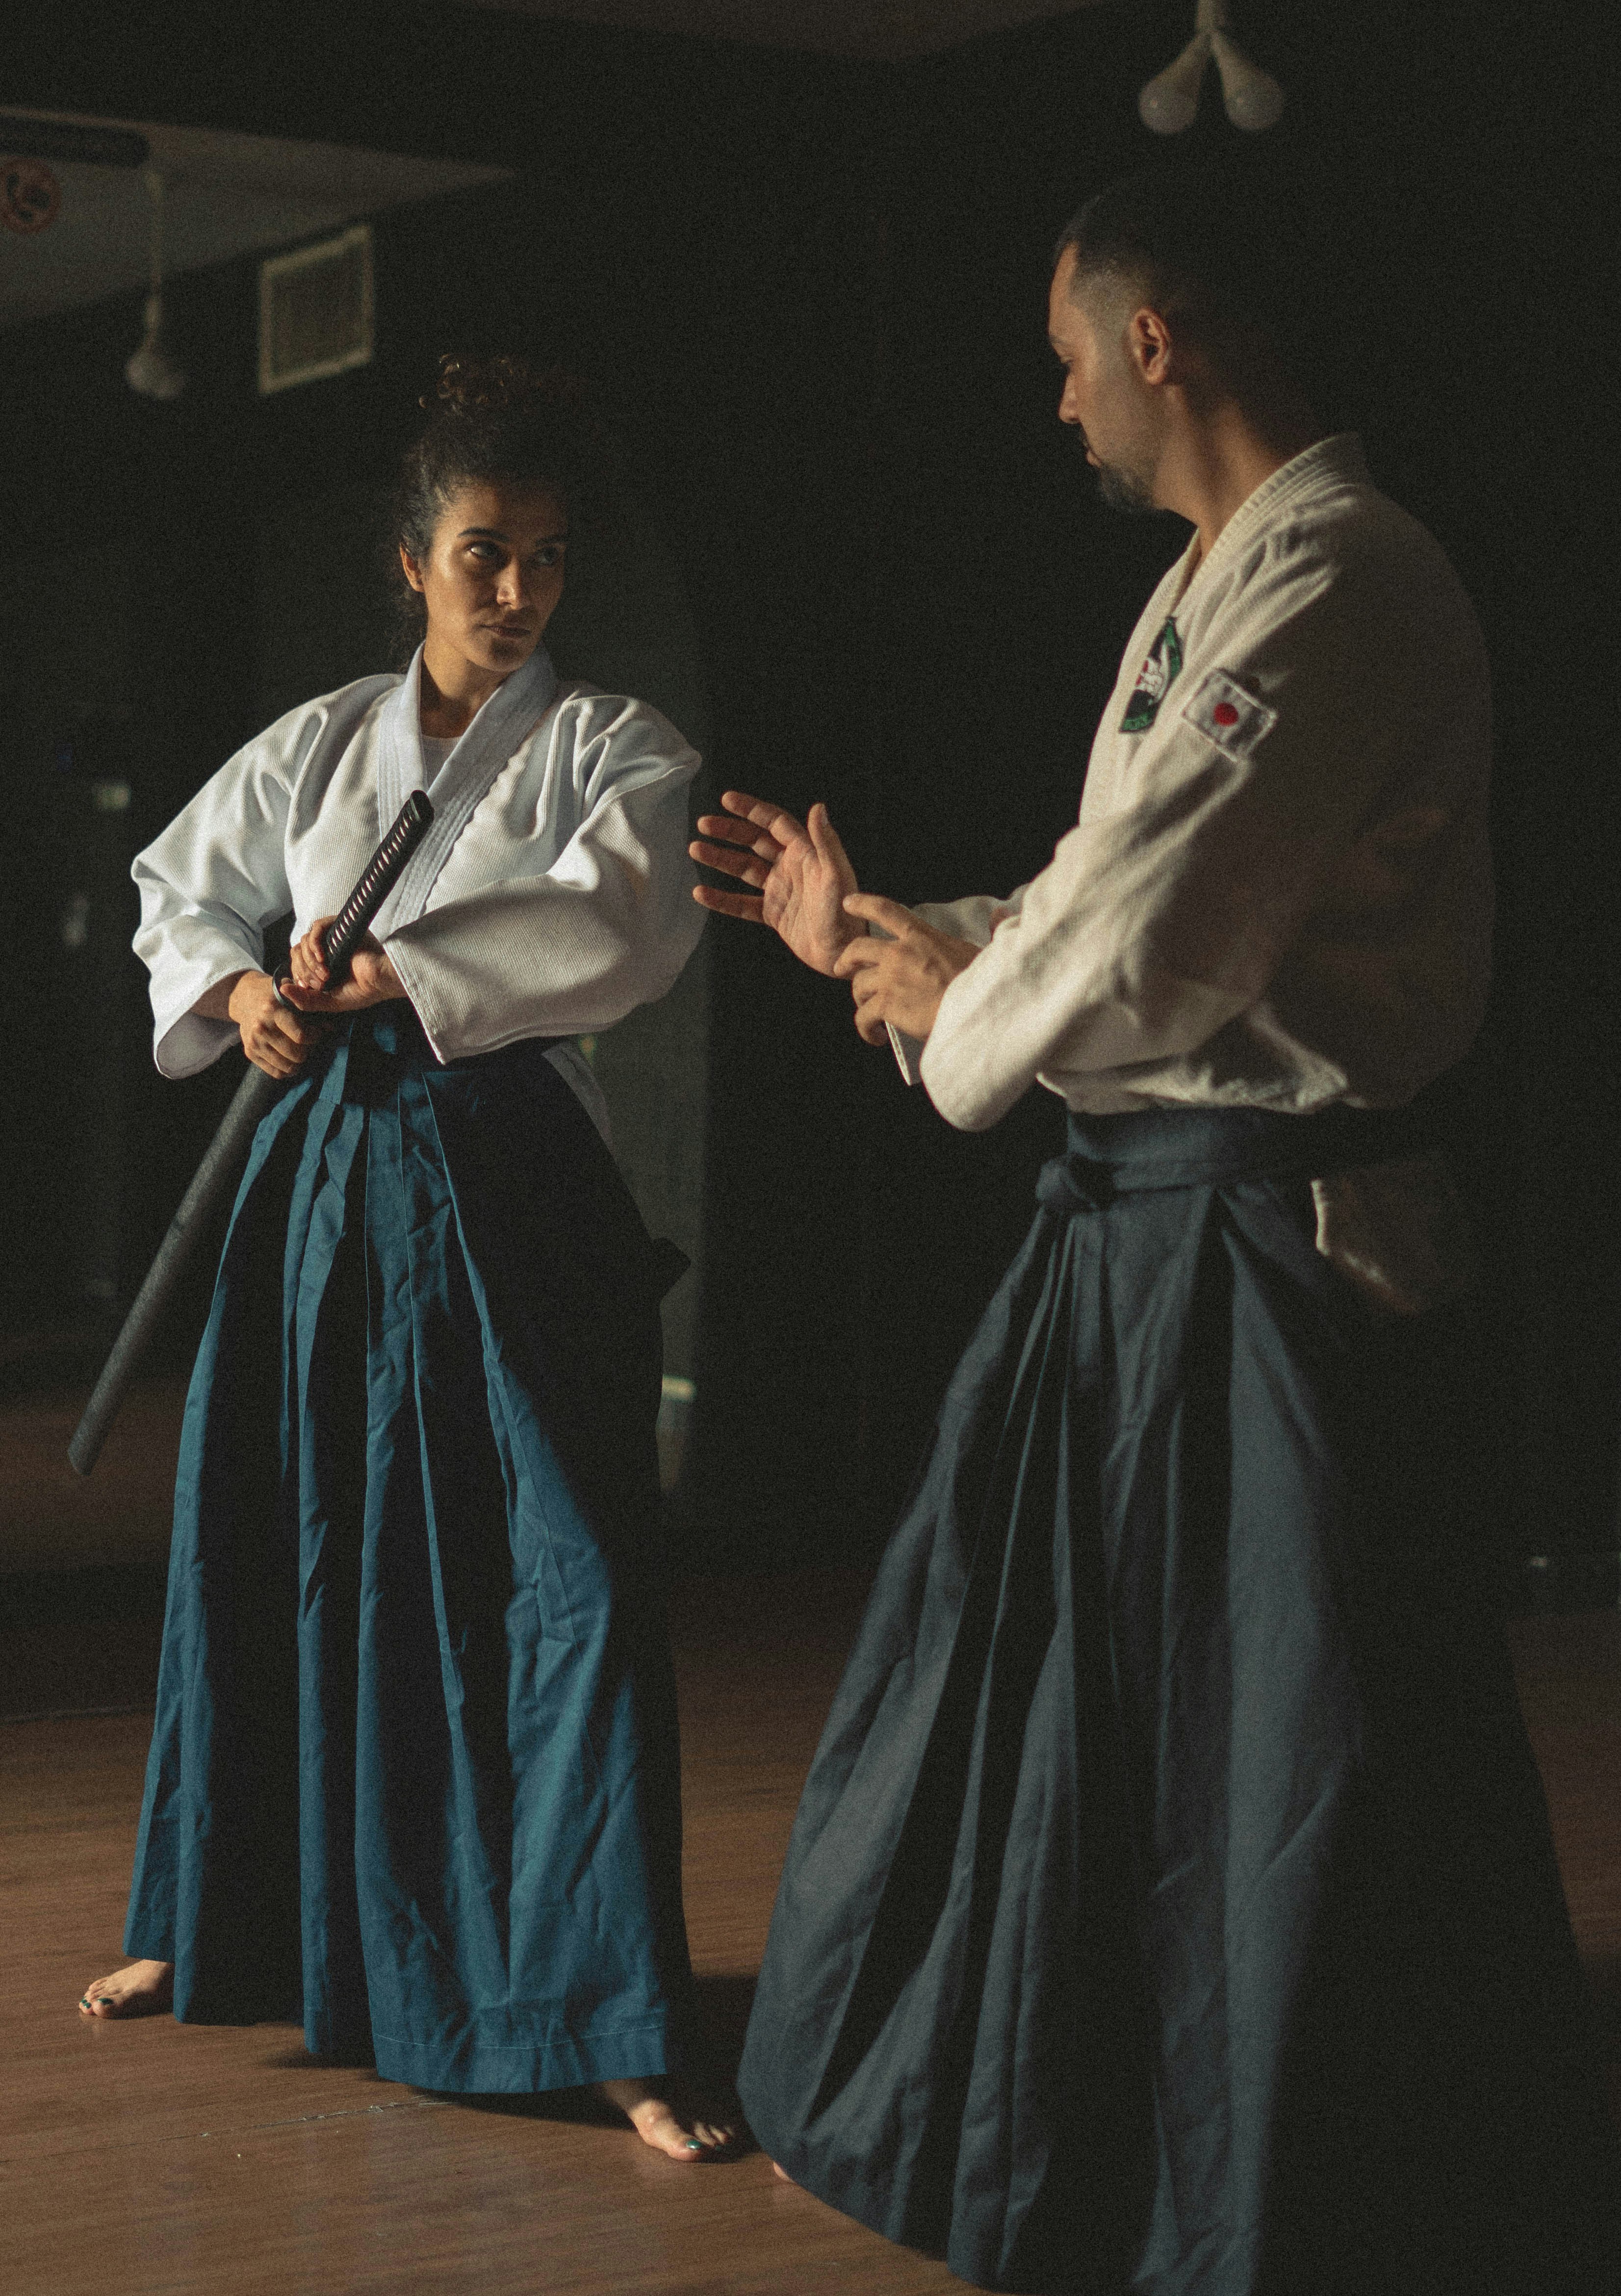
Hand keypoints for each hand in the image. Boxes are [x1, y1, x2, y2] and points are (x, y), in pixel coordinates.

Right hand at [225, 971, 317, 1079]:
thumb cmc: (276, 997)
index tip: (317, 1033)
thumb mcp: (292, 995)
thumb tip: (331, 1028)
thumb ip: (312, 1009)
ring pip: (287, 1066)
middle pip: (296, 1054)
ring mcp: (254, 1042)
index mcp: (273, 1009)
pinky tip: (291, 1060)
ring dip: (299, 1062)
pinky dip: (288, 1070)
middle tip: (309, 1043)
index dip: (315, 1037)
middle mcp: (261, 1027)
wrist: (246, 999)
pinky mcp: (250, 1052)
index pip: (301, 1036)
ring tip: (301, 1051)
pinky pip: (276, 1072)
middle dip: (308, 1050)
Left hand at [280, 919, 404, 1013]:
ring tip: (326, 975)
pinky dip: (314, 943)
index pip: (297, 962)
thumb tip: (281, 987)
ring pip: (304, 941)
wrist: (382, 982)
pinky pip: (317, 928)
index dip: (297, 974)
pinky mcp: (340, 927)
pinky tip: (322, 957)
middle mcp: (326, 949)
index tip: (308, 987)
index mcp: (323, 964)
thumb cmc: (362, 992)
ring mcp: (332, 937)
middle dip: (303, 970)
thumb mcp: (328, 1002)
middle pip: (297, 951)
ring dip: (310, 962)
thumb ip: (304, 1000)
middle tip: (320, 983)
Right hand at [690, 792, 860, 975]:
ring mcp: (780, 891)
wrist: (844, 953)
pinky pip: (742, 904)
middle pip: (754, 842)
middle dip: (729, 831)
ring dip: (720, 859)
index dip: (751, 810)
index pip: (774, 823)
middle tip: (703, 824)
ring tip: (695, 849)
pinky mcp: (773, 915)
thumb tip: (818, 807)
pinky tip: (701, 893)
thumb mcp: (835, 874)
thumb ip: (825, 841)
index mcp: (805, 853)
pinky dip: (722, 899)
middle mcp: (791, 868)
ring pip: (744, 869)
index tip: (727, 800)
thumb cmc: (844, 912)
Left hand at [833, 894, 977, 1045]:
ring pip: (858, 986)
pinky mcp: (886, 1005)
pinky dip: (865, 1028)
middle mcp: (900, 953)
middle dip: (846, 960)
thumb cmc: (985, 983)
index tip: (848, 903)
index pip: (886, 911)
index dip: (863, 904)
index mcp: (922, 936)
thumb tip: (1000, 915)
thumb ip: (989, 930)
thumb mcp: (988, 949)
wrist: (978, 1011)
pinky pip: (862, 1017)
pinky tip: (875, 1036)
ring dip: (861, 1000)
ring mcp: (890, 979)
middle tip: (843, 969)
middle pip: (857, 949)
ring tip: (871, 1013)